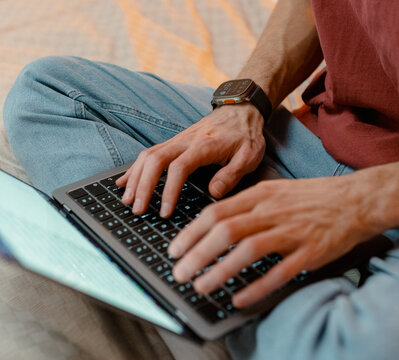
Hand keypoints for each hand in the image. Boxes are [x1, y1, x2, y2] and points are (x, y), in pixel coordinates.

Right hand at [116, 104, 264, 216]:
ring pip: (148, 155)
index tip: (165, 211)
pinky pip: (149, 153)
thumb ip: (232, 174)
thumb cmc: (246, 134)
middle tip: (137, 210)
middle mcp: (186, 140)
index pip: (179, 168)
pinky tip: (125, 182)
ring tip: (127, 200)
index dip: (169, 191)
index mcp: (204, 146)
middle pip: (155, 160)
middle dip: (142, 186)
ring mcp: (177, 139)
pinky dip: (135, 168)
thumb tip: (214, 193)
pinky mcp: (174, 141)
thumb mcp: (249, 155)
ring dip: (135, 178)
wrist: (241, 110)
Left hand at [167, 175, 384, 307]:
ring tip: (202, 286)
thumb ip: (249, 205)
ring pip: (248, 249)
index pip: (216, 212)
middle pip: (226, 230)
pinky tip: (239, 299)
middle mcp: (273, 210)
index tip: (175, 249)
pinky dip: (256, 287)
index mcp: (261, 195)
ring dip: (220, 270)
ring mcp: (292, 231)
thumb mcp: (277, 191)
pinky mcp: (311, 251)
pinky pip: (279, 271)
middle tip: (179, 273)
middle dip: (197, 254)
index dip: (191, 233)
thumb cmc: (314, 197)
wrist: (357, 199)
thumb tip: (217, 223)